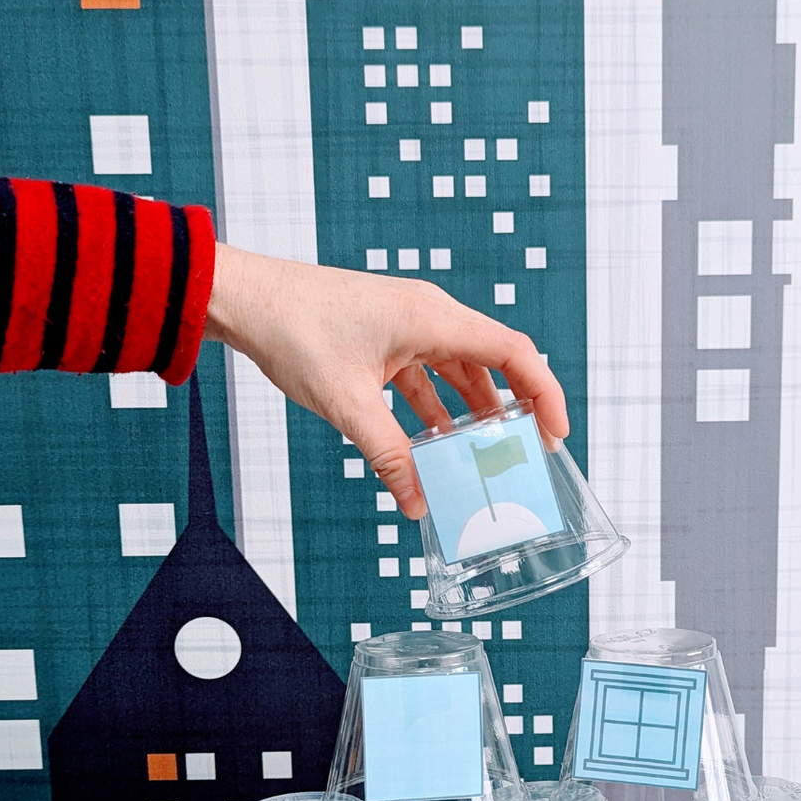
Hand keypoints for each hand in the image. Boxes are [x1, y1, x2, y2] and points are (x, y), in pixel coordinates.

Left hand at [203, 242, 569, 517]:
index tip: (555, 433)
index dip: (544, 393)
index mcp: (432, 318)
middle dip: (514, 408)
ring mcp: (406, 324)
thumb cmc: (293, 330)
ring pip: (458, 370)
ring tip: (485, 456)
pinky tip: (434, 442)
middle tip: (528, 452)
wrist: (244, 297)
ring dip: (472, 411)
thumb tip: (416, 502)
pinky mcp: (384, 336)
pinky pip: (426, 373)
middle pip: (492, 362)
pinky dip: (435, 407)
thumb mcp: (346, 404)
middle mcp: (428, 315)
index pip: (514, 353)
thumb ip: (388, 455)